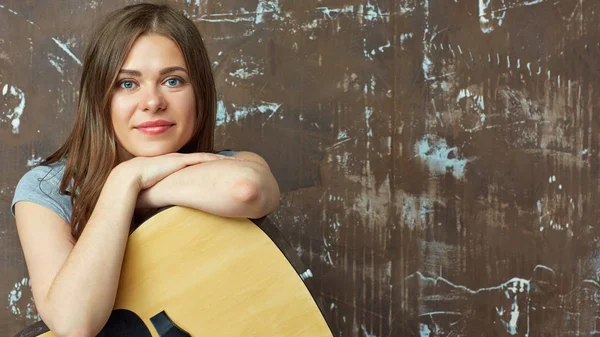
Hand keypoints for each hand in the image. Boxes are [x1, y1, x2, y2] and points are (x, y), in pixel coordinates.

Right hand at [116, 152, 237, 190]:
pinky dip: (214, 159)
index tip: (223, 170)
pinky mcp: (179, 161)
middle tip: (237, 163)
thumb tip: (165, 212)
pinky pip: (201, 159)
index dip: (210, 166)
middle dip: (221, 161)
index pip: (196, 165)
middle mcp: (178, 160)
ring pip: (206, 157)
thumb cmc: (137, 187)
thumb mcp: (154, 191)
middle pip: (205, 159)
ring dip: (222, 159)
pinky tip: (225, 161)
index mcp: (173, 166)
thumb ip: (163, 198)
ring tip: (237, 161)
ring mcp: (179, 159)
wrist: (128, 178)